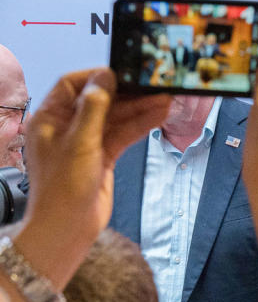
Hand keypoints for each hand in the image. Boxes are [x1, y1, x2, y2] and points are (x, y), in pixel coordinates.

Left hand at [25, 68, 170, 242]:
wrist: (68, 228)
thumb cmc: (62, 187)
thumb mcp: (79, 142)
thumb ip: (94, 108)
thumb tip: (105, 78)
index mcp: (49, 118)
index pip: (72, 84)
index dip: (97, 77)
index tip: (124, 73)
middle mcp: (67, 127)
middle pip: (99, 100)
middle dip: (126, 94)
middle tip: (152, 86)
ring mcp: (86, 142)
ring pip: (115, 118)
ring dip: (139, 109)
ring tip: (164, 100)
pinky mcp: (103, 157)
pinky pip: (123, 135)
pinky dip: (139, 126)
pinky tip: (158, 117)